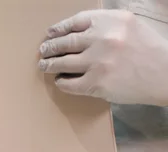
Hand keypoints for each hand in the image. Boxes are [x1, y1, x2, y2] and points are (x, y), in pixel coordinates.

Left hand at [38, 9, 167, 105]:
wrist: (165, 75)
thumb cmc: (148, 49)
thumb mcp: (130, 25)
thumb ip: (106, 24)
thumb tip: (74, 30)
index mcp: (112, 20)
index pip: (76, 21)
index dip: (59, 28)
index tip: (50, 33)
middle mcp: (103, 38)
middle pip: (66, 42)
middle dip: (50, 47)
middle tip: (43, 51)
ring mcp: (98, 62)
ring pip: (62, 62)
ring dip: (50, 64)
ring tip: (44, 65)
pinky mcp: (96, 83)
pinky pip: (69, 83)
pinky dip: (61, 82)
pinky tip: (60, 80)